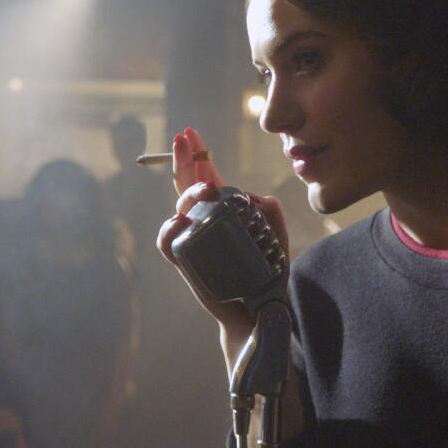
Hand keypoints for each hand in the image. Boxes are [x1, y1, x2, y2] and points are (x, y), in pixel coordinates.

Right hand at [155, 127, 290, 371]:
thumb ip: (273, 213)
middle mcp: (206, 223)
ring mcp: (194, 241)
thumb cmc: (268, 275)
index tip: (190, 133)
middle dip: (183, 160)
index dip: (198, 155)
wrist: (259, 313)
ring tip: (205, 189)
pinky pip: (169, 242)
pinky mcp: (186, 262)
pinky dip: (169, 229)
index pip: (208, 177)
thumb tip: (254, 197)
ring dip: (187, 193)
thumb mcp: (278, 239)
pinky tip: (180, 220)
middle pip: (188, 186)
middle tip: (182, 139)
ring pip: (179, 209)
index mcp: (225, 213)